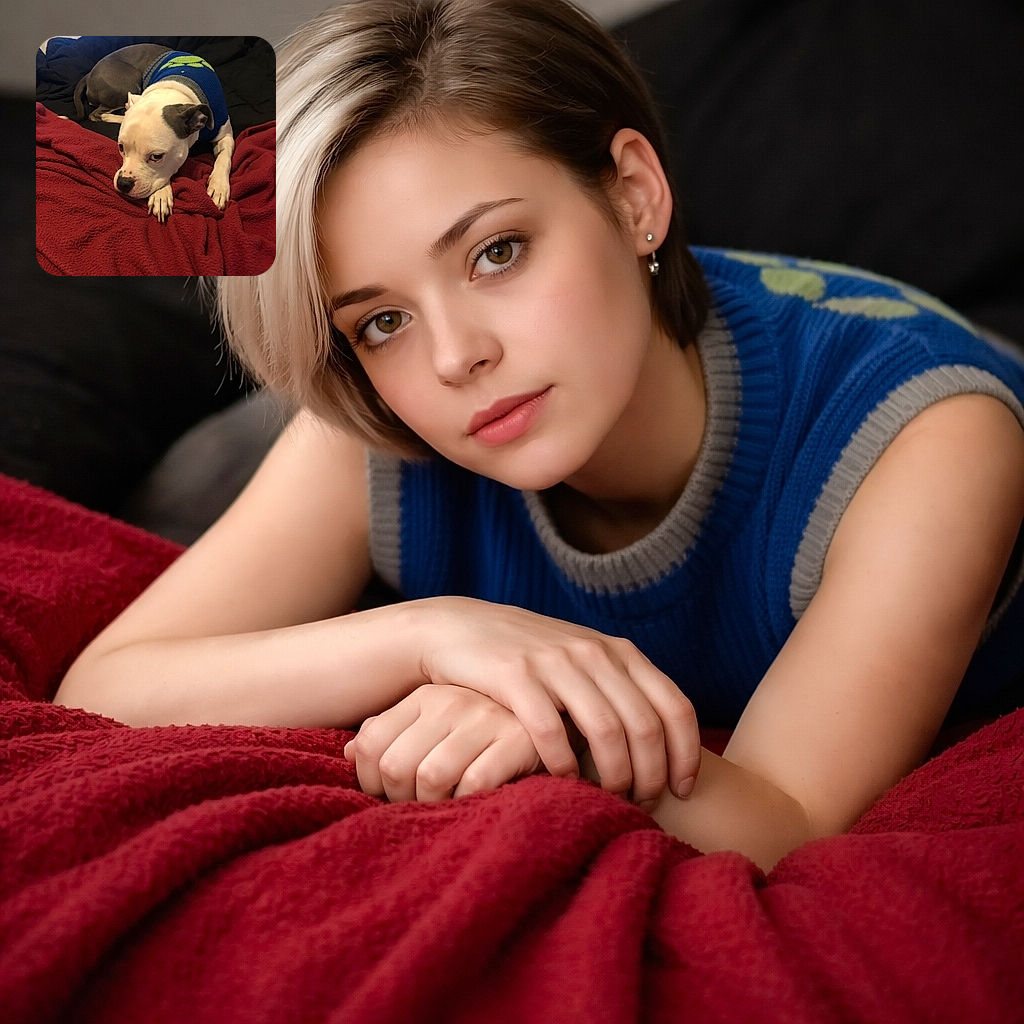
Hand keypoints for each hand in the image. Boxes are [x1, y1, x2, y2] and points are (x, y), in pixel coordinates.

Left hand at [343, 684, 541, 801]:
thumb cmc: (490, 728)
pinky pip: (475, 784)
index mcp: (425, 695)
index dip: (369, 783)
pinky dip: (470, 804)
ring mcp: (486, 718)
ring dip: (434, 807)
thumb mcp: (438, 721)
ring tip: (449, 810)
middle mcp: (451, 701)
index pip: (369, 743)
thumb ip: (394, 733)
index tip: (391, 797)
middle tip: (422, 810)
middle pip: (394, 766)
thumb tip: (350, 753)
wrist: (563, 711)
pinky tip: (479, 804)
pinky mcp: (519, 739)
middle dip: (400, 801)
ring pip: (429, 777)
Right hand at [412, 597, 700, 804]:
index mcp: (619, 652)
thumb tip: (664, 746)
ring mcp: (555, 662)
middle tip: (642, 804)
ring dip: (613, 776)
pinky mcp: (515, 675)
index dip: (685, 754)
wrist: (460, 628)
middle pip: (645, 726)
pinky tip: (561, 781)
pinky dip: (562, 764)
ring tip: (608, 800)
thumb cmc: (529, 658)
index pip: (675, 706)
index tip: (682, 789)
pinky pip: (551, 730)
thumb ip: (620, 691)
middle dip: (651, 775)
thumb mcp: (583, 662)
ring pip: (606, 731)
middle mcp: (594, 653)